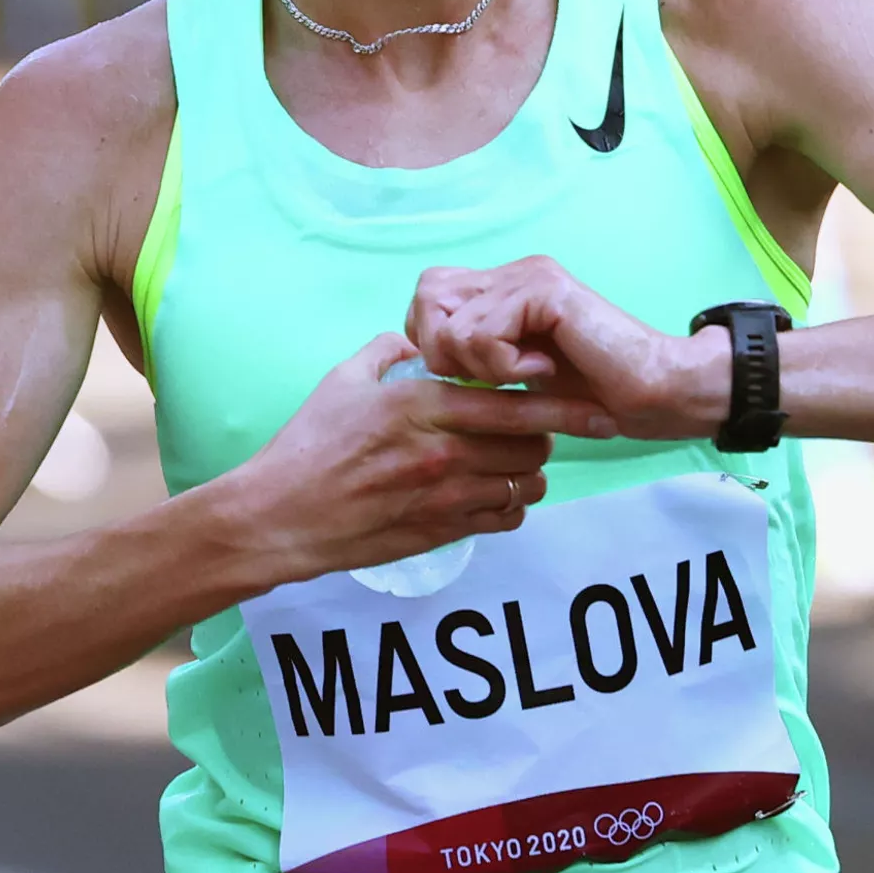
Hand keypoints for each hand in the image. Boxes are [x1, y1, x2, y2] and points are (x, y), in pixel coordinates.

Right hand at [242, 333, 615, 583]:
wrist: (278, 516)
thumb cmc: (306, 446)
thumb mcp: (342, 382)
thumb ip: (386, 353)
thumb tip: (416, 340)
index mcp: (422, 405)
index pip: (514, 405)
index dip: (563, 406)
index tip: (594, 406)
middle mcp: (441, 452)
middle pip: (530, 446)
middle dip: (546, 436)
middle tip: (542, 430)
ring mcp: (442, 497)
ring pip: (522, 484)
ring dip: (530, 472)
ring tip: (520, 463)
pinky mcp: (438, 532)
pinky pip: (502, 519)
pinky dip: (511, 506)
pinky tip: (498, 494)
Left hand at [406, 257, 730, 438]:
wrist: (654, 392)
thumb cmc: (592, 393)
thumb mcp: (516, 374)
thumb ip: (475, 353)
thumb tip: (421, 356)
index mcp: (504, 286)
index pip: (428, 293)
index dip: (432, 338)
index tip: (472, 374)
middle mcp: (514, 272)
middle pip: (428, 295)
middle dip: (442, 350)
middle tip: (491, 377)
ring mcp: (530, 275)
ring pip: (450, 320)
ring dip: (480, 365)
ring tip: (526, 375)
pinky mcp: (545, 290)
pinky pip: (483, 333)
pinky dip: (504, 366)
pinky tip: (543, 371)